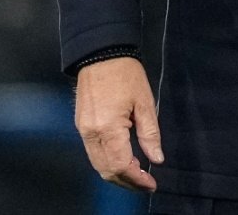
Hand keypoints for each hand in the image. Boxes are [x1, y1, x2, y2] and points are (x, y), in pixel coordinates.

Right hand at [74, 56, 162, 190]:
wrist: (100, 54)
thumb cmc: (126, 74)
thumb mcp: (145, 103)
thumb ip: (150, 134)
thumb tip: (156, 159)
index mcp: (108, 128)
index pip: (120, 166)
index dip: (136, 180)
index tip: (151, 184)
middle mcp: (91, 133)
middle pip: (106, 170)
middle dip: (127, 182)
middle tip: (146, 184)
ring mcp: (83, 131)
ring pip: (98, 164)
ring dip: (117, 174)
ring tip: (137, 175)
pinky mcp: (81, 126)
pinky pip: (93, 153)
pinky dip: (108, 162)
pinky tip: (123, 160)